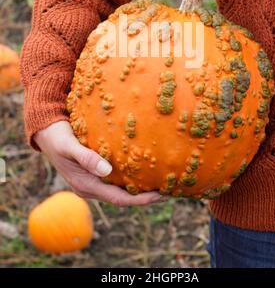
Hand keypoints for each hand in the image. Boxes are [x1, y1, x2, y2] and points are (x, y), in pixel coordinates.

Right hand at [34, 121, 164, 205]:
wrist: (47, 131)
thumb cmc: (58, 138)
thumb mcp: (69, 146)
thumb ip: (86, 158)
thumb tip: (106, 171)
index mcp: (86, 185)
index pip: (119, 198)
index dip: (140, 200)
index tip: (160, 195)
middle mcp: (92, 186)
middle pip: (124, 196)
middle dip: (146, 195)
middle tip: (169, 189)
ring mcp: (94, 179)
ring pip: (122, 187)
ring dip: (141, 186)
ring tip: (162, 179)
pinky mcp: (96, 169)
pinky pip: (118, 177)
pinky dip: (132, 175)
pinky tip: (146, 166)